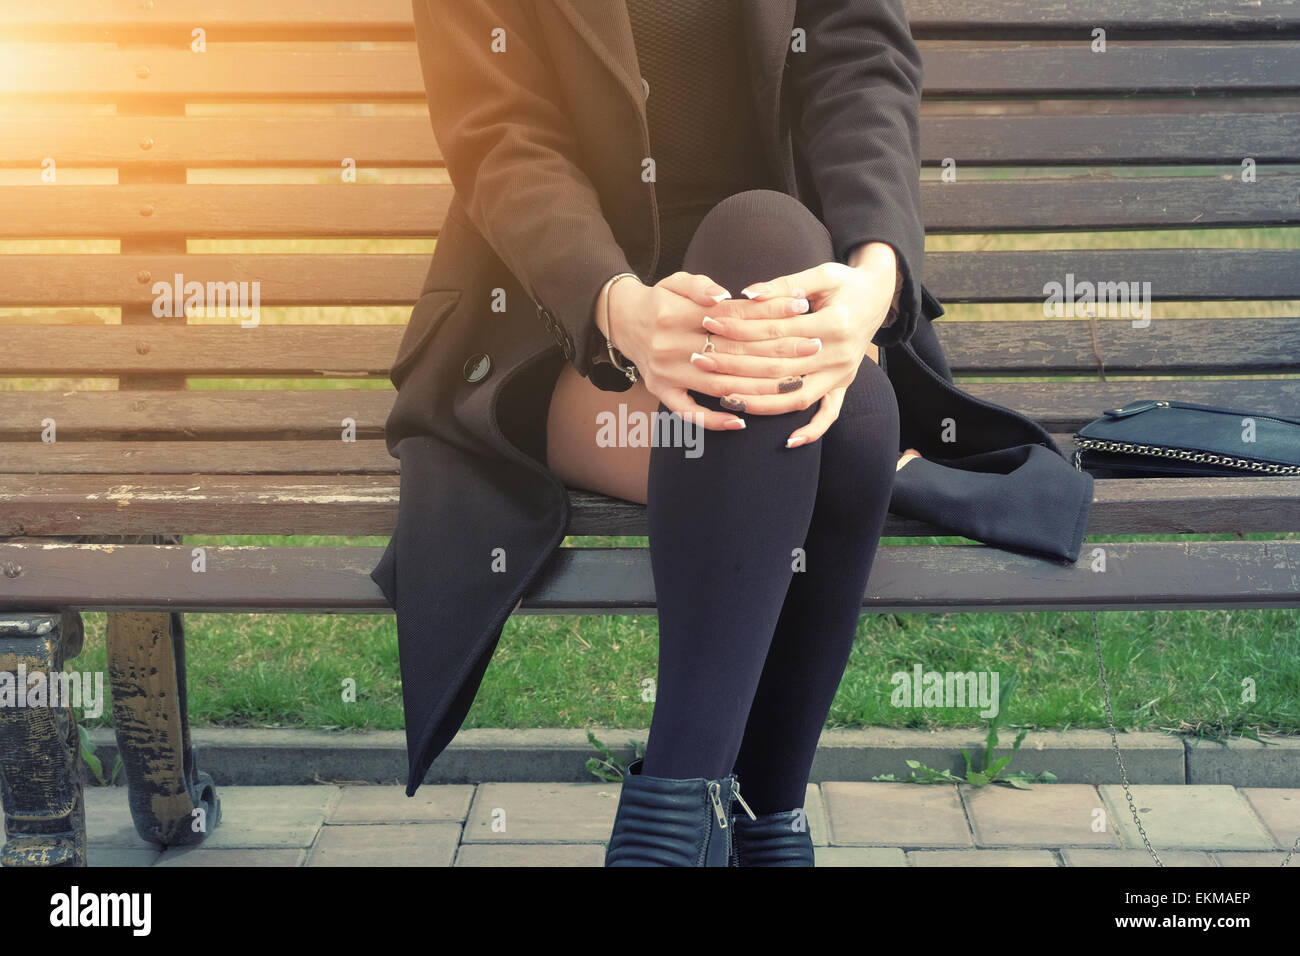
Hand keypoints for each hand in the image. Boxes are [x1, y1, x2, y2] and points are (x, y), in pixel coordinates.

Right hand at [601, 271, 822, 430]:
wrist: (620, 320)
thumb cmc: (659, 299)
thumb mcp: (676, 280)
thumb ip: (701, 286)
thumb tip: (724, 296)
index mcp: (677, 314)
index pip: (733, 317)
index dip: (769, 313)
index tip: (802, 309)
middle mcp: (671, 345)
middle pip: (734, 353)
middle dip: (777, 351)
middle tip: (812, 348)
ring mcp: (666, 372)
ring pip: (719, 385)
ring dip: (758, 388)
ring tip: (793, 385)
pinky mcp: (661, 391)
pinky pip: (688, 412)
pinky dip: (714, 420)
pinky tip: (742, 422)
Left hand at [694, 250, 896, 446]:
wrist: (880, 295)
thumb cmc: (846, 282)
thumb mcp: (821, 274)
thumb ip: (784, 285)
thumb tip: (748, 294)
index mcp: (836, 323)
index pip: (777, 331)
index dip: (741, 328)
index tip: (710, 324)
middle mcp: (841, 355)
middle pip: (779, 368)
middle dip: (737, 365)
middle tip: (702, 360)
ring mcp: (843, 374)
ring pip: (797, 397)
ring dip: (760, 402)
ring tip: (724, 399)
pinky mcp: (844, 384)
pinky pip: (829, 414)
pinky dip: (812, 431)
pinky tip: (789, 442)